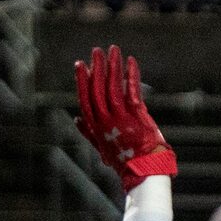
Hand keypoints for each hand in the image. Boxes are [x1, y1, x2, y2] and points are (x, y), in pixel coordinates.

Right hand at [73, 45, 173, 180]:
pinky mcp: (137, 115)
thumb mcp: (100, 147)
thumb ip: (88, 131)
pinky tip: (130, 61)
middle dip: (97, 67)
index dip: (82, 80)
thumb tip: (77, 118)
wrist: (143, 170)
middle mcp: (105, 119)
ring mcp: (121, 117)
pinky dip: (131, 74)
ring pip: (113, 86)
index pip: (85, 98)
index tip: (80, 64)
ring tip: (112, 50)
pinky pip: (132, 90)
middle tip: (96, 51)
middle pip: (98, 88)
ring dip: (112, 66)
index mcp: (95, 126)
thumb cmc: (124, 159)